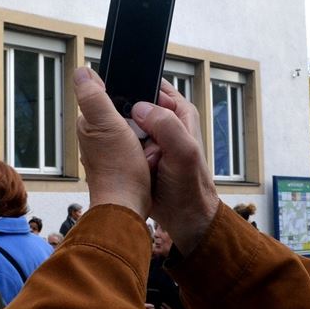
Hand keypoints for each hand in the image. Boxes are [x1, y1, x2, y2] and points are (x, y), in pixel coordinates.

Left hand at [73, 66, 152, 217]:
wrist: (128, 205)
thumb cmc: (118, 169)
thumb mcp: (106, 124)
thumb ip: (92, 96)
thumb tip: (82, 71)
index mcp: (88, 124)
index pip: (106, 95)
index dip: (124, 96)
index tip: (134, 107)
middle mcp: (96, 136)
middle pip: (124, 112)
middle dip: (139, 117)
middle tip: (141, 131)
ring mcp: (110, 150)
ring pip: (136, 129)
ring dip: (146, 134)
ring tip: (145, 148)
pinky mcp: (124, 162)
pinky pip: (142, 147)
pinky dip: (149, 150)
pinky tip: (148, 158)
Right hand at [131, 79, 219, 254]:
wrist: (186, 221)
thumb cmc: (191, 189)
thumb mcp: (184, 153)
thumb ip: (167, 126)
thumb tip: (141, 107)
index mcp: (181, 114)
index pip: (156, 87)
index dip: (139, 88)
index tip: (122, 94)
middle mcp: (165, 124)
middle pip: (136, 106)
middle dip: (126, 116)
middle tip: (127, 132)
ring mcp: (152, 141)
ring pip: (126, 127)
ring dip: (122, 137)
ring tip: (127, 150)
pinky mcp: (141, 156)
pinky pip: (123, 146)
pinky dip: (120, 151)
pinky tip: (118, 159)